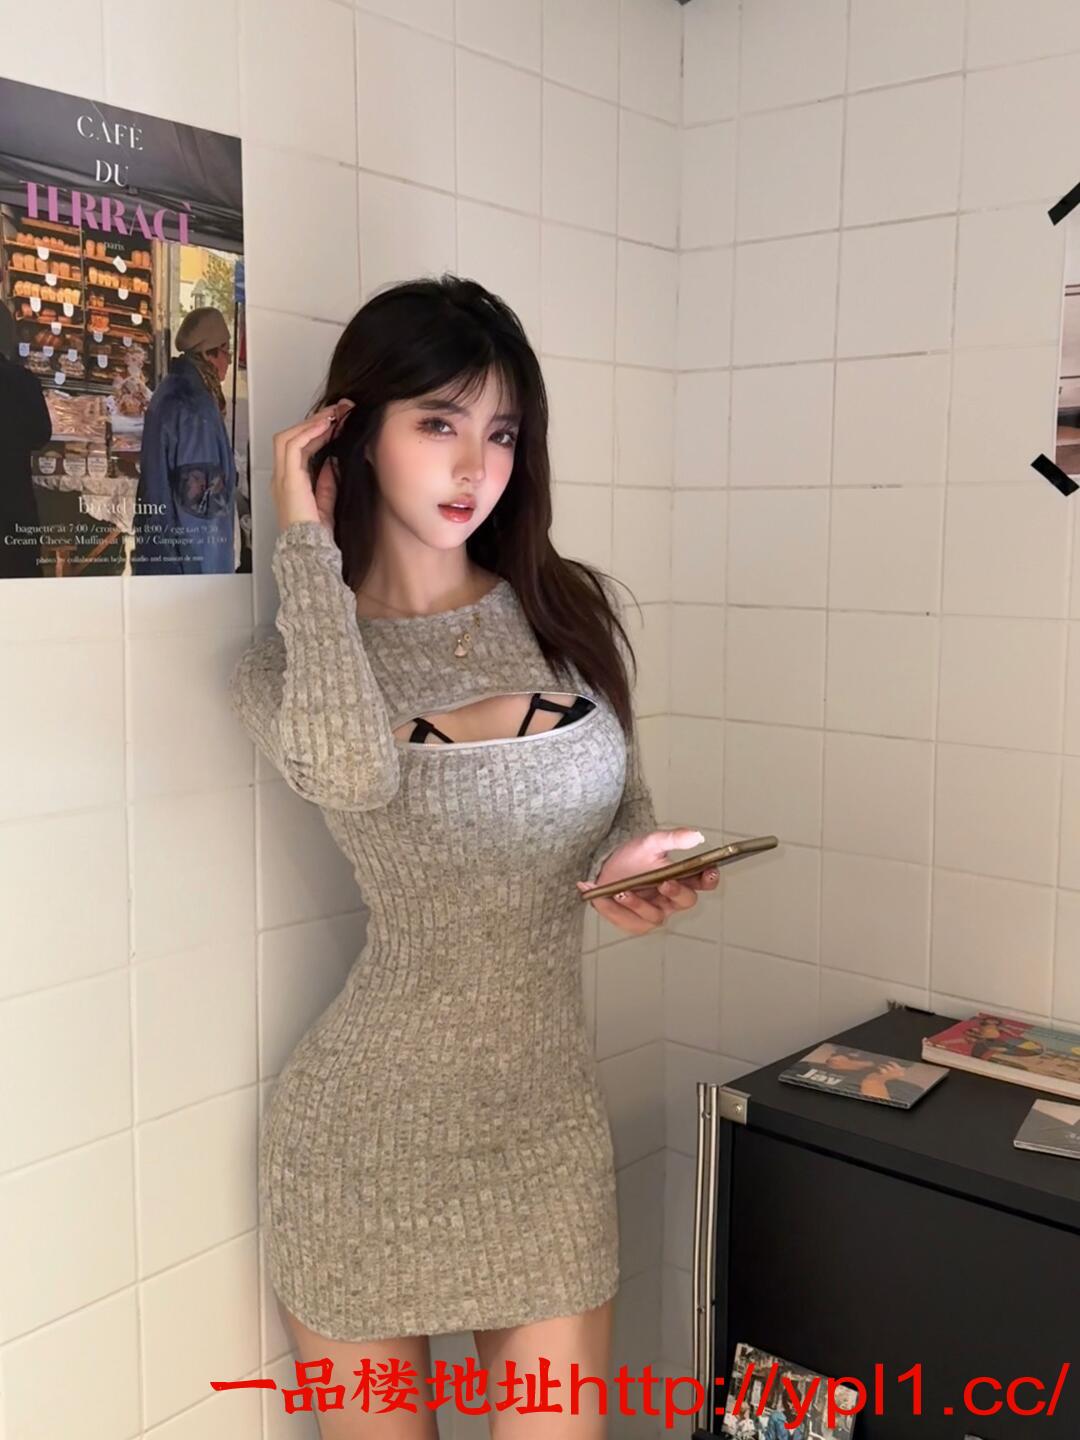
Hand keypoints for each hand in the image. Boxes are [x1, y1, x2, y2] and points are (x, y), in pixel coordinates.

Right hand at [271, 398, 354, 533]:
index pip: (297, 447)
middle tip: (335, 411)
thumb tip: (331, 462)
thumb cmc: (316, 533)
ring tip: (332, 415)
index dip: (314, 432)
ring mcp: (282, 477)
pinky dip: (309, 432)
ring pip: (289, 437)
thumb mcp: (325, 501)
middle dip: (312, 421)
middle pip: (289, 437)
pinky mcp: (288, 479)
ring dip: (311, 423)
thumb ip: (326, 481)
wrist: (310, 548)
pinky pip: (293, 446)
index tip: (335, 422)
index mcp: (288, 482)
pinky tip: (324, 425)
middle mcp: (281, 477)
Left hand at [575, 827, 720, 935]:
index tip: (708, 871)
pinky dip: (613, 910)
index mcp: (682, 879)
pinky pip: (629, 922)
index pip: (703, 882)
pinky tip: (601, 897)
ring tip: (621, 891)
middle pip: (685, 901)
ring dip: (638, 904)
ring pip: (655, 916)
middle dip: (676, 893)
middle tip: (664, 882)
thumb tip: (696, 836)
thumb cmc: (632, 858)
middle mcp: (672, 900)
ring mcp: (655, 913)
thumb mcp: (650, 843)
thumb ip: (673, 838)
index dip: (709, 879)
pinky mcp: (636, 924)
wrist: (605, 869)